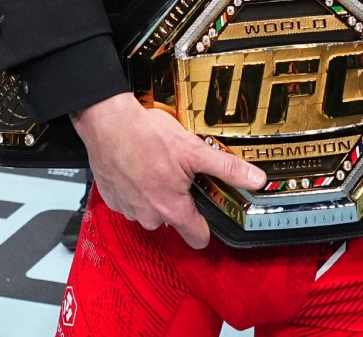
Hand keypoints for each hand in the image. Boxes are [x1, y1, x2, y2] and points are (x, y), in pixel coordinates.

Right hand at [71, 93, 264, 249]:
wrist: (107, 123)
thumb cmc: (146, 136)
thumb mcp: (194, 150)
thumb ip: (227, 169)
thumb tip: (255, 179)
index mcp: (171, 210)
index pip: (197, 238)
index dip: (206, 226)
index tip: (208, 210)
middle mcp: (148, 217)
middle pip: (174, 220)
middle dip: (178, 199)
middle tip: (180, 173)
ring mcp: (127, 209)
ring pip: (150, 209)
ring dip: (155, 192)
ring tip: (157, 165)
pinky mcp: (111, 198)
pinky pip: (130, 200)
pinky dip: (135, 187)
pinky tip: (138, 166)